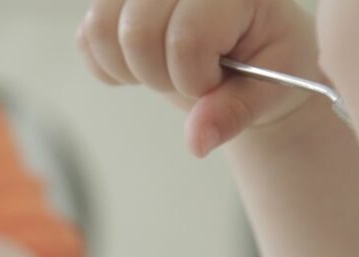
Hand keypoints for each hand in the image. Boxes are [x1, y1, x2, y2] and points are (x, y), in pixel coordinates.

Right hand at [77, 0, 318, 155]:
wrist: (252, 55)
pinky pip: (87, 36)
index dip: (194, 77)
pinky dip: (108, 65)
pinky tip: (140, 65)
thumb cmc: (269, 64)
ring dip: (128, 67)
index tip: (215, 83)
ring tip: (163, 71)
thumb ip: (234, 113)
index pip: (186, 37)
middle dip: (159, 75)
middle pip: (137, 31)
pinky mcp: (116, 1)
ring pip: (102, 27)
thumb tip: (197, 140)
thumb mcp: (271, 92)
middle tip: (189, 78)